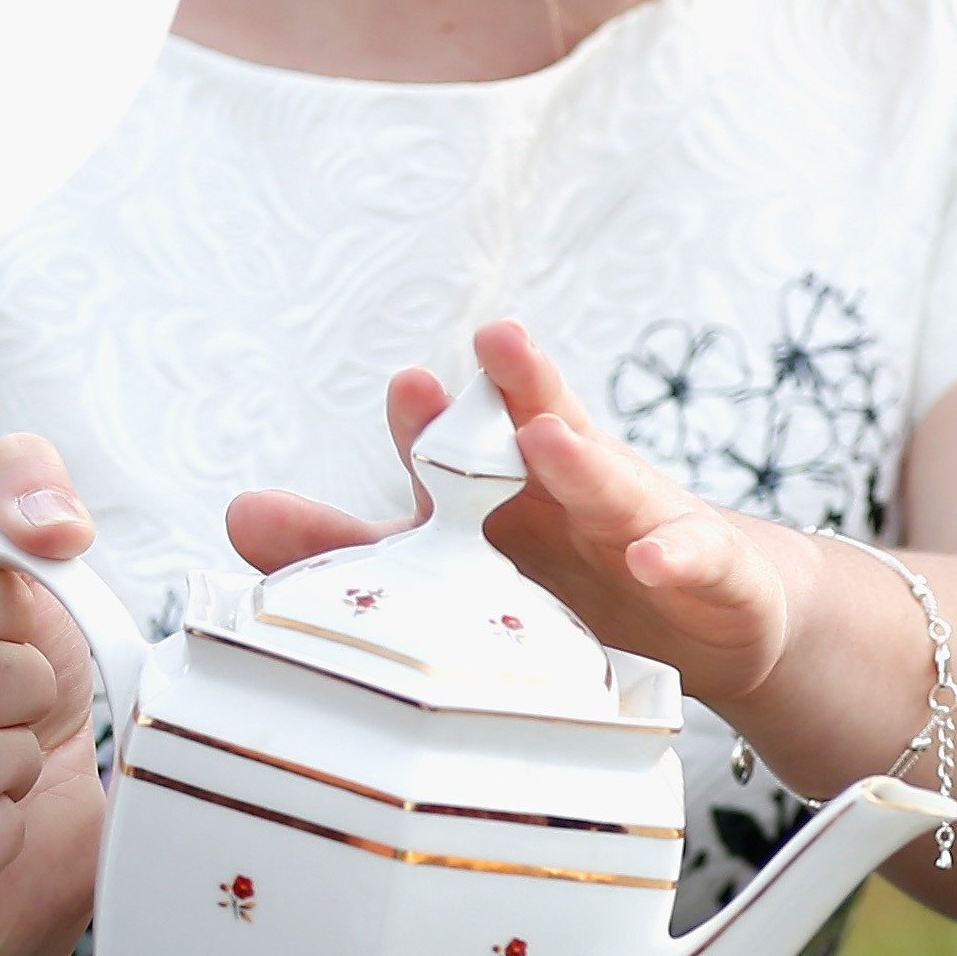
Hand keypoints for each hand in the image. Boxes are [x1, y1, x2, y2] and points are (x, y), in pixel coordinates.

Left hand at [222, 321, 832, 718]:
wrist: (715, 612)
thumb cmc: (579, 580)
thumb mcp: (474, 573)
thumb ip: (363, 550)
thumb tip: (240, 515)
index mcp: (508, 496)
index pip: (460, 453)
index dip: (433, 424)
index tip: (405, 386)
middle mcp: (573, 495)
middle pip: (547, 433)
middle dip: (522, 388)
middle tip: (498, 343)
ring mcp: (642, 527)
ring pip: (615, 486)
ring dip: (584, 460)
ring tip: (549, 436)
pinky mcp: (709, 572)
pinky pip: (691, 561)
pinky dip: (673, 557)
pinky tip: (650, 558)